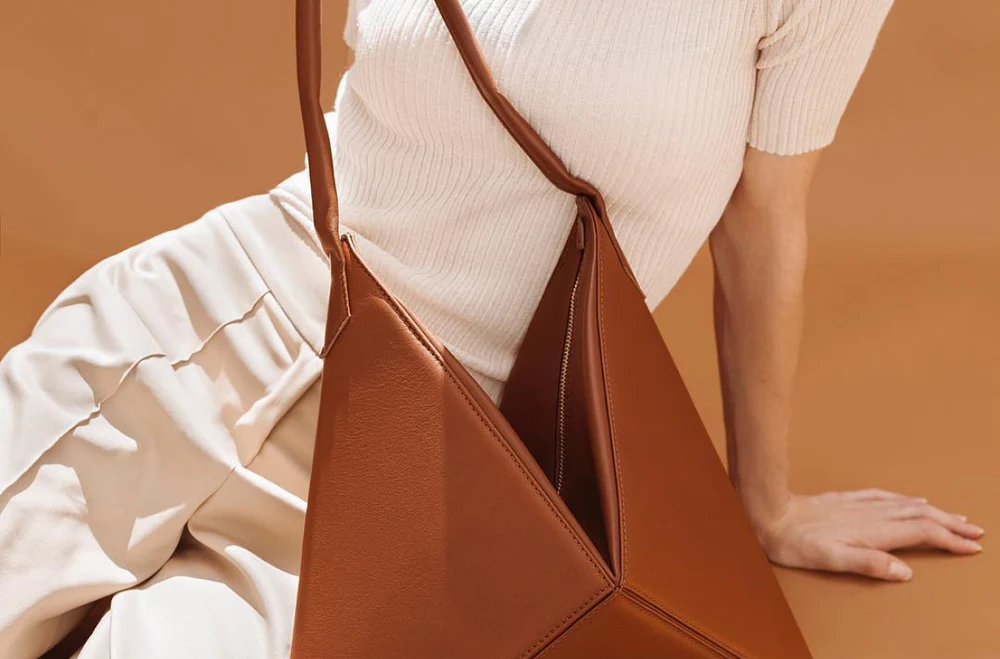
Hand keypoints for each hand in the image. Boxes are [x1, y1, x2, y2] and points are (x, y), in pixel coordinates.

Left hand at [750, 488, 984, 580]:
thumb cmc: (794, 542)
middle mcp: (870, 515)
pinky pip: (885, 496)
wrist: (767, 513)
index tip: (973, 547)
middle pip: (921, 516)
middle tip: (976, 531)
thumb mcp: (830, 559)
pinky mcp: (846, 500)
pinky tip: (911, 498)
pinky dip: (905, 499)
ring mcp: (858, 505)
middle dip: (951, 524)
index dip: (949, 540)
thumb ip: (868, 563)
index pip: (921, 533)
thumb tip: (905, 571)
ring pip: (906, 505)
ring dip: (935, 511)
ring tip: (955, 516)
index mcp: (872, 531)